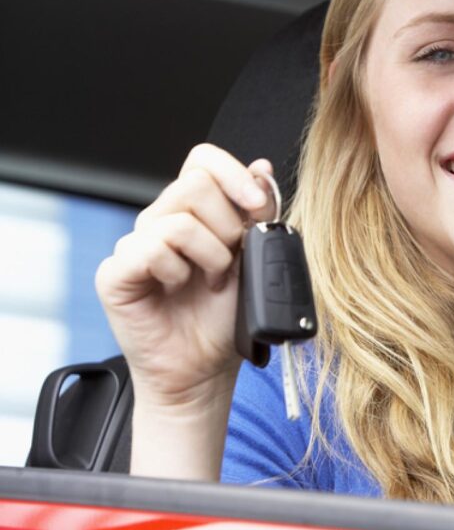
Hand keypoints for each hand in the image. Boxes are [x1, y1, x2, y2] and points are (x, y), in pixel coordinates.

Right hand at [96, 143, 277, 411]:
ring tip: (212, 281)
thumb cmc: (228, 316)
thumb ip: (258, 213)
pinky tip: (179, 288)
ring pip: (179, 220)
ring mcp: (136, 245)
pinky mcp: (116, 273)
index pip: (203, 161)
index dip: (233, 174)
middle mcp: (162, 221)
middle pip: (195, 184)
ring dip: (210, 255)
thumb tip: (262, 167)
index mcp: (196, 212)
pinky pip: (150, 248)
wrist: (206, 368)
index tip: (258, 204)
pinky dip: (176, 271)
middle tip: (232, 261)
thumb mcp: (255, 257)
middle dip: (228, 225)